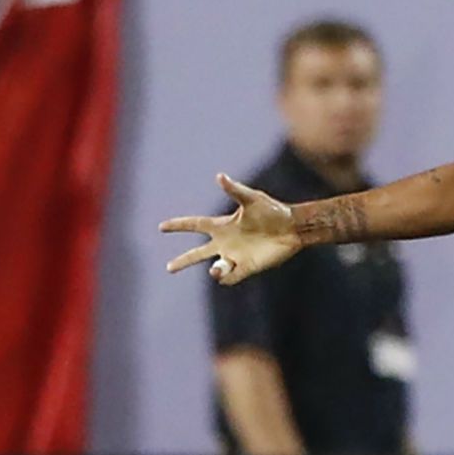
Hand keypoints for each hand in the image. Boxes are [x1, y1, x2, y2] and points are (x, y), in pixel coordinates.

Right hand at [161, 174, 302, 285]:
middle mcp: (226, 242)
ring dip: (214, 270)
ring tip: (217, 268)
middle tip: (168, 268)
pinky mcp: (248, 267)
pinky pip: (232, 277)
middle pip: (198, 253)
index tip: (161, 226)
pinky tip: (227, 273)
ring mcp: (236, 256)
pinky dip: (226, 278)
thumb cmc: (273, 211)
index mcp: (223, 225)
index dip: (178, 225)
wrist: (292, 228)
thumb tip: (219, 176)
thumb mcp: (252, 199)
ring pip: (215, 268)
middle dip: (182, 261)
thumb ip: (234, 190)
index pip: (195, 225)